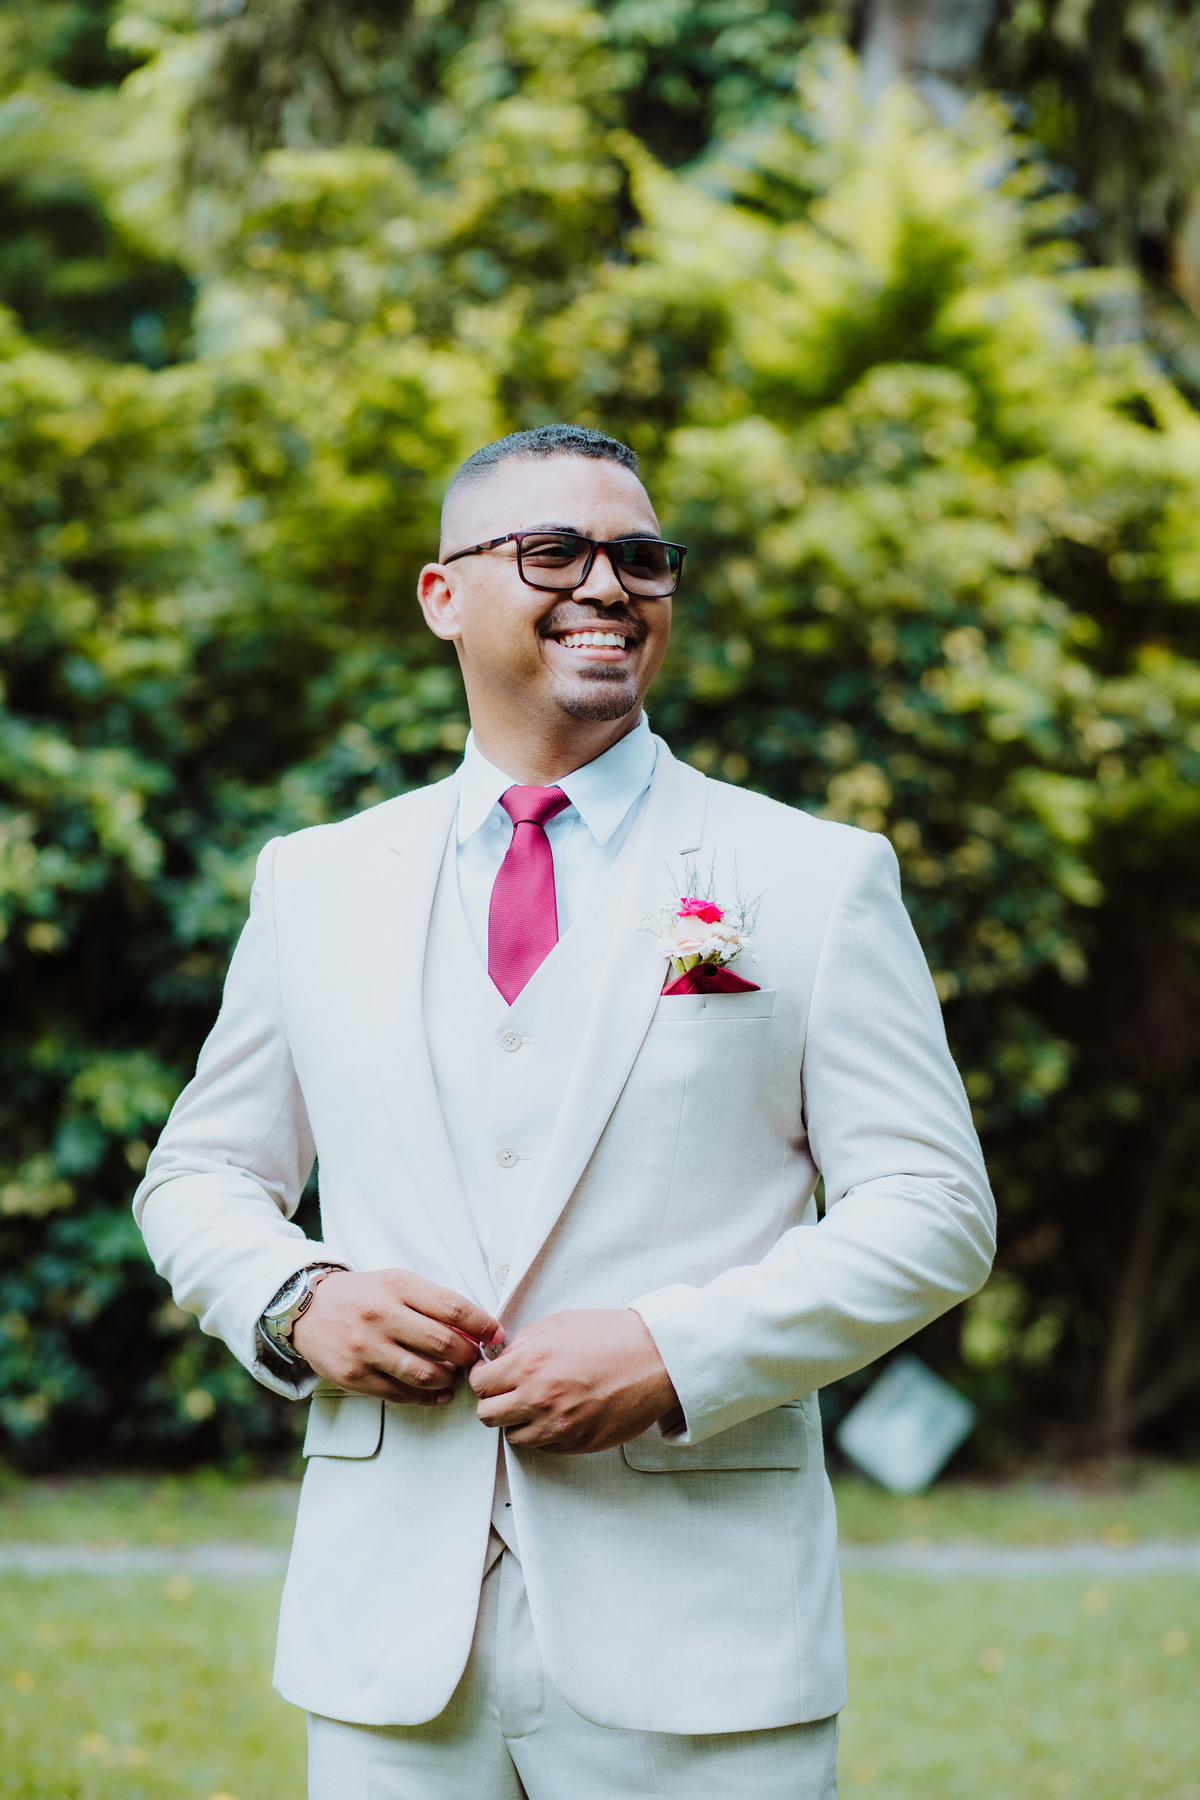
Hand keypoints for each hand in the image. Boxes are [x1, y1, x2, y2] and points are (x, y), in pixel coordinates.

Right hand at [291, 1268, 502, 1404]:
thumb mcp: (397, 1283)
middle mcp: (380, 1315)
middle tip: (475, 1358)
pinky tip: (438, 1393)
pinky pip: (401, 1394)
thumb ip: (433, 1303)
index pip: (452, 1308)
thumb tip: (477, 1329)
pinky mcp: (354, 1376)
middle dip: (468, 1355)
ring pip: (424, 1373)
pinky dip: (427, 1397)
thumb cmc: (365, 1295)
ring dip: (449, 1379)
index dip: (482, 1324)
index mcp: (396, 1286)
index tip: (496, 1334)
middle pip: (442, 1342)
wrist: (308, 1309)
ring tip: (455, 1375)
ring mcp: (366, 1348)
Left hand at [468, 1308, 678, 1452]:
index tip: (489, 1376)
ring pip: (514, 1437)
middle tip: (508, 1393)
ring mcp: (558, 1426)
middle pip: (488, 1417)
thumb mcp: (561, 1322)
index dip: (481, 1379)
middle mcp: (539, 1398)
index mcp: (531, 1364)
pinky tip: (560, 1413)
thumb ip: (526, 1340)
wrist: (655, 1360)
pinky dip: (544, 1434)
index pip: (480, 1385)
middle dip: (493, 1403)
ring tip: (537, 1404)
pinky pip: (544, 1447)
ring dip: (519, 1422)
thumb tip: (505, 1356)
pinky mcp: (577, 1443)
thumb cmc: (612, 1336)